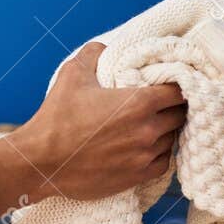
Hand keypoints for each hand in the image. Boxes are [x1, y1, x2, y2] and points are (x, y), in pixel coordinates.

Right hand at [0, 43, 186, 214]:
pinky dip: (160, 153)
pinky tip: (148, 146)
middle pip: (181, 114)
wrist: (42, 163)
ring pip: (173, 139)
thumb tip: (107, 47)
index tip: (171, 82)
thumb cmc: (56, 118)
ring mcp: (144, 155)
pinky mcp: (137, 176)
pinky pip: (164, 163)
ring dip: (168, 130)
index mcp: (139, 102)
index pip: (179, 90)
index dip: (179, 83)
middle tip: (164, 102)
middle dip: (176, 106)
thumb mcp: (72, 74)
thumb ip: (95, 54)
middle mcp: (148, 130)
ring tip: (154, 124)